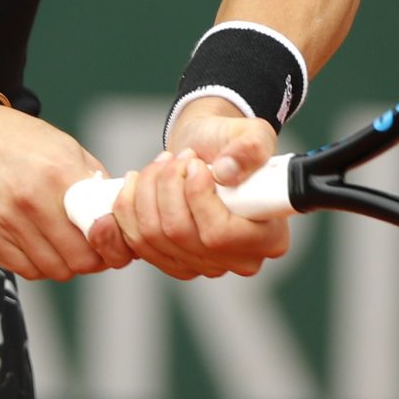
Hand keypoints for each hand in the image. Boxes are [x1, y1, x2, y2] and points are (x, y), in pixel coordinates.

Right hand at [0, 103, 134, 281]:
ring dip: (61, 263)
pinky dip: (35, 263)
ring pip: (50, 270)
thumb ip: (95, 184)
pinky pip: (22, 269)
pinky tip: (36, 244)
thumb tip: (120, 220)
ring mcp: (1, 219)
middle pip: (76, 261)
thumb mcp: (66, 149)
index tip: (108, 245)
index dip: (109, 247)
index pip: (98, 235)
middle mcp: (29, 199)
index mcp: (58, 174)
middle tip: (86, 250)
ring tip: (60, 246)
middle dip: (88, 260)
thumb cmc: (23, 142)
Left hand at [110, 104, 290, 278]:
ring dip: (147, 191)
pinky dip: (128, 208)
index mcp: (270, 237)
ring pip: (154, 236)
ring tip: (161, 164)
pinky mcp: (174, 262)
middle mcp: (239, 260)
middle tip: (176, 157)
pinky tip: (137, 182)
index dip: (198, 197)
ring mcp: (204, 265)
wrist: (206, 151)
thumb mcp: (252, 133)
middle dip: (167, 187)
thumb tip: (227, 171)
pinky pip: (137, 242)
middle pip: (181, 235)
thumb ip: (251, 148)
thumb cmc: (233, 144)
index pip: (222, 234)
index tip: (194, 165)